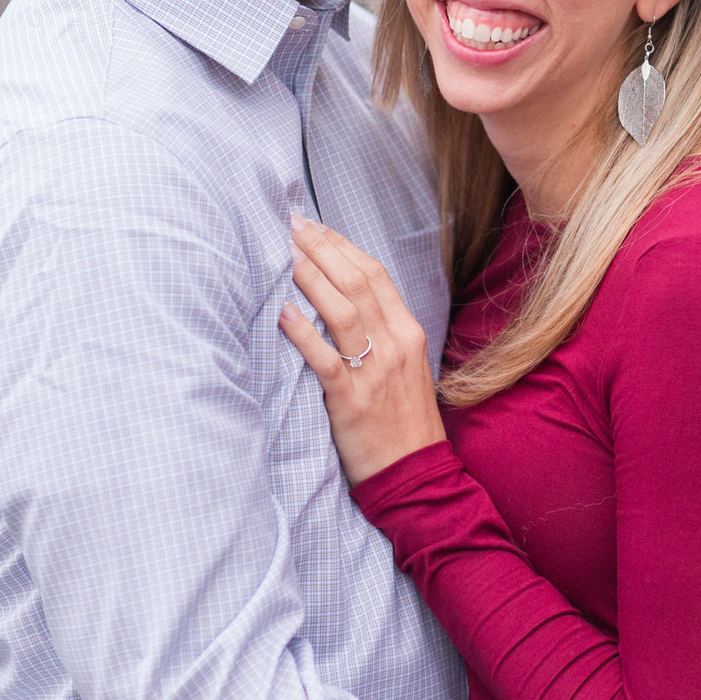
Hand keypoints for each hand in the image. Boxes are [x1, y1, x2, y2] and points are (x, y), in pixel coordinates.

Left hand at [278, 214, 446, 481]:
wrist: (418, 474)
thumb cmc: (404, 422)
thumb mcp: (405, 368)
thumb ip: (381, 334)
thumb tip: (345, 301)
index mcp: (408, 333)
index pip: (375, 275)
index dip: (342, 246)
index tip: (314, 226)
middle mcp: (395, 345)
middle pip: (357, 283)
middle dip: (322, 249)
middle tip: (291, 226)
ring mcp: (375, 372)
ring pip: (343, 312)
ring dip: (311, 279)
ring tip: (284, 256)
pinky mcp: (353, 401)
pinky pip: (326, 360)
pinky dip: (303, 334)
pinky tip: (282, 313)